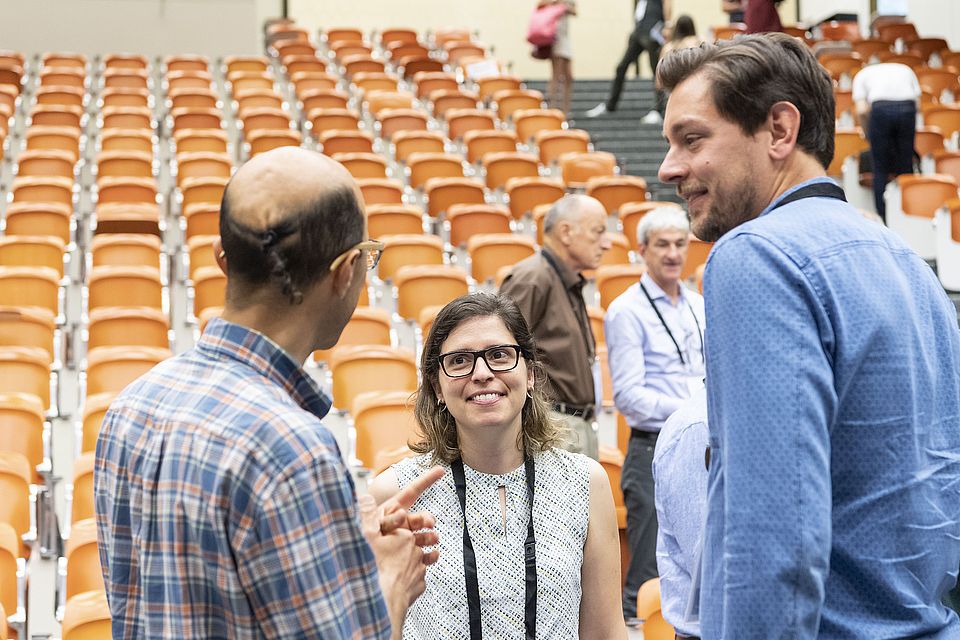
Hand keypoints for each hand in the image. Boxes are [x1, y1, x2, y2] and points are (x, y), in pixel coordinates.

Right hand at [360, 467, 443, 633]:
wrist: (383, 601)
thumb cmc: (370, 568)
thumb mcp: (363, 538)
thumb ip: (365, 516)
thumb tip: (365, 496)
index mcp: (399, 525)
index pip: (410, 496)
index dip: (425, 480)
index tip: (440, 469)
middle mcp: (412, 540)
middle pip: (424, 524)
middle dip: (427, 523)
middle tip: (427, 527)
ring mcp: (418, 560)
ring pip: (427, 548)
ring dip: (426, 548)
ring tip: (419, 551)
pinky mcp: (420, 577)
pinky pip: (423, 569)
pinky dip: (418, 569)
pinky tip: (407, 572)